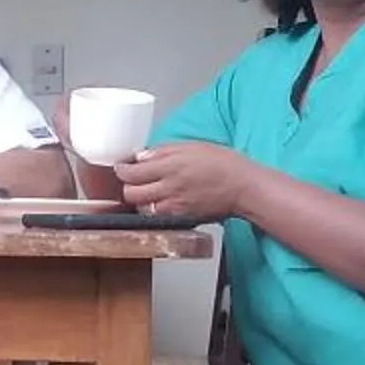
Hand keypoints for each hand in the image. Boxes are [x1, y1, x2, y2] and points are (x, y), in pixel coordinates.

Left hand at [113, 141, 254, 219]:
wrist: (243, 187)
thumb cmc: (223, 163)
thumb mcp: (192, 146)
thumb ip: (163, 151)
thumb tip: (140, 156)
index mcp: (170, 166)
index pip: (131, 172)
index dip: (121, 169)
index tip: (121, 166)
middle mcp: (169, 188)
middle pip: (130, 193)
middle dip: (127, 185)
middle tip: (132, 179)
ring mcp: (174, 206)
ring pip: (141, 207)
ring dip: (139, 199)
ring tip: (146, 190)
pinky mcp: (180, 218)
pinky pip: (156, 216)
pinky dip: (153, 209)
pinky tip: (159, 201)